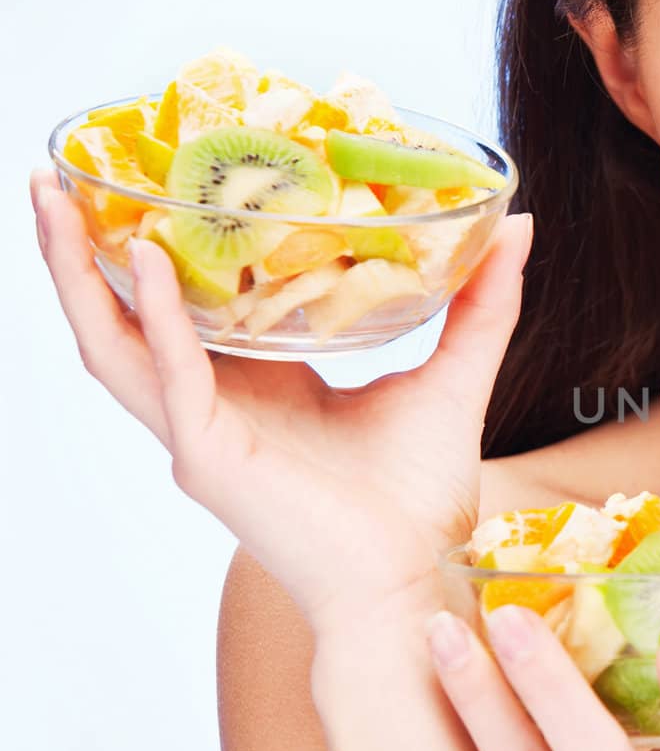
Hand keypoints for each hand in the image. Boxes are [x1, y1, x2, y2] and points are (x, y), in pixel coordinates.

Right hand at [31, 168, 534, 635]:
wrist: (420, 578)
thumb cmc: (423, 498)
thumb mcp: (452, 376)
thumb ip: (480, 301)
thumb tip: (516, 224)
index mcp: (259, 389)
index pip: (193, 308)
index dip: (167, 246)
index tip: (159, 176)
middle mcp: (216, 407)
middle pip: (126, 318)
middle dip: (85, 248)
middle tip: (63, 172)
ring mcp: (203, 433)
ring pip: (114, 344)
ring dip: (77, 273)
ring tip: (53, 196)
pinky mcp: (211, 457)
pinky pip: (171, 376)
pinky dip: (157, 318)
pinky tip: (146, 260)